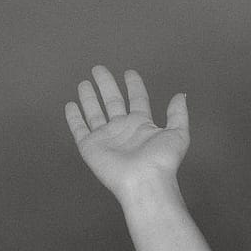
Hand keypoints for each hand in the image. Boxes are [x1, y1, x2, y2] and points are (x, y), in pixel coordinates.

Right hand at [65, 67, 189, 197]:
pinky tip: (70, 105)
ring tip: (84, 82)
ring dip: (89, 97)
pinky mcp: (90, 146)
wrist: (144, 180)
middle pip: (112, 101)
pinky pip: (79, 128)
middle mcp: (123, 129)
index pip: (137, 99)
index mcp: (142, 125)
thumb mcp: (177, 134)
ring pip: (94, 112)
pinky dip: (74, 117)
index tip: (129, 72)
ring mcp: (106, 137)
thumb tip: (181, 95)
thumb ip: (178, 114)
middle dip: (106, 85)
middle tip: (98, 69)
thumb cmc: (162, 161)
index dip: (134, 85)